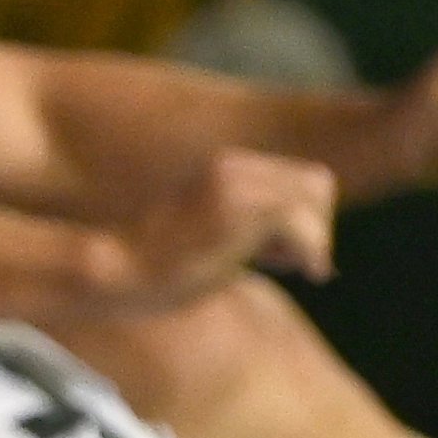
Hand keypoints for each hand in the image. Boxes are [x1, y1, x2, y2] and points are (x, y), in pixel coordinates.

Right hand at [110, 146, 335, 303]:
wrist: (118, 272)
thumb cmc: (160, 269)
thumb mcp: (211, 236)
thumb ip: (249, 227)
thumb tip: (310, 254)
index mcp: (227, 166)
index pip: (304, 178)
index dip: (303, 218)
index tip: (273, 253)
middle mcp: (234, 165)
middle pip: (319, 183)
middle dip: (313, 225)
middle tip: (278, 260)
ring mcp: (235, 184)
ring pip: (316, 202)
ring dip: (308, 240)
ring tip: (275, 265)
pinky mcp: (237, 211)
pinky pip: (305, 230)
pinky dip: (305, 257)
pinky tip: (277, 272)